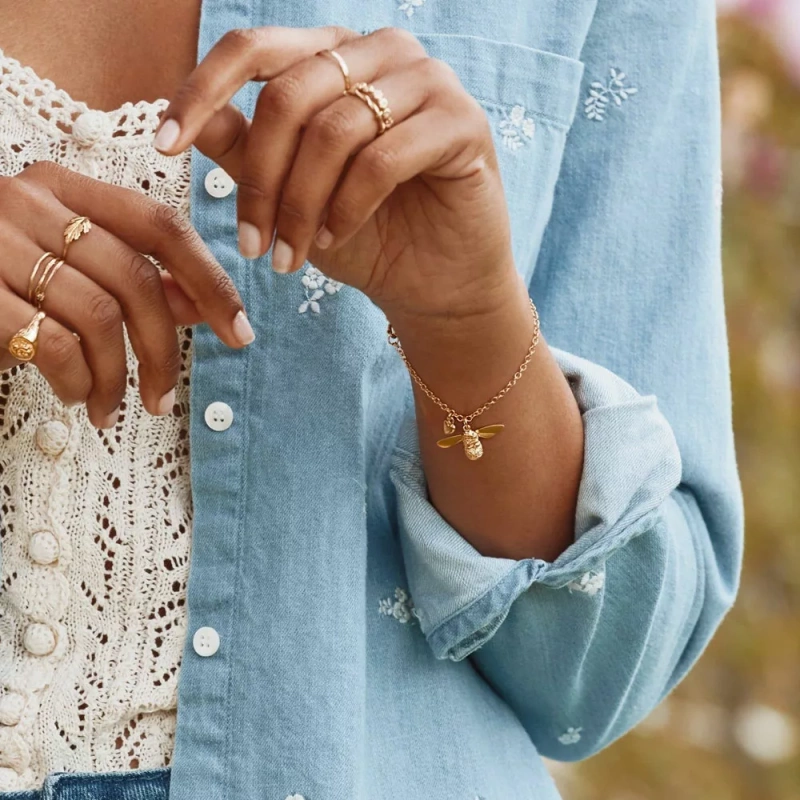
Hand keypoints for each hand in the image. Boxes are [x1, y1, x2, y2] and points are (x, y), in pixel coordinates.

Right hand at [0, 161, 253, 427]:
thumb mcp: (64, 261)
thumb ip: (131, 274)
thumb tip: (202, 304)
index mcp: (63, 187)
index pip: (161, 226)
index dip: (211, 280)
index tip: (241, 330)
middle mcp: (29, 201)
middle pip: (135, 280)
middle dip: (163, 350)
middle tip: (166, 397)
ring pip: (98, 317)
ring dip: (117, 377)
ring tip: (111, 408)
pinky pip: (54, 344)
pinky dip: (77, 381)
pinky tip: (75, 397)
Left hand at [153, 26, 521, 325]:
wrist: (435, 285)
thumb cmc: (363, 236)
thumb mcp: (289, 194)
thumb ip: (246, 149)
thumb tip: (189, 118)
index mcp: (334, 55)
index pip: (255, 48)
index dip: (201, 90)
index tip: (163, 146)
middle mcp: (381, 54)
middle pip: (289, 95)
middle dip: (259, 180)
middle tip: (250, 244)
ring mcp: (428, 82)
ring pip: (333, 130)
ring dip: (301, 205)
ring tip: (290, 256)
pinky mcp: (463, 124)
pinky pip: (382, 159)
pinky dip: (348, 207)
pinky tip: (336, 240)